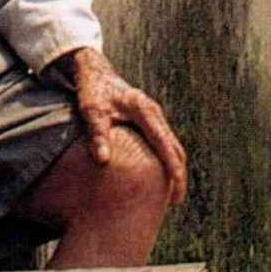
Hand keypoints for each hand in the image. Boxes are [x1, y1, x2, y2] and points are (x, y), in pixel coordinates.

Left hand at [51, 46, 187, 209]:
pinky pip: (163, 143)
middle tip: (176, 201)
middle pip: (176, 148)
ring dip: (174, 169)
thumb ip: (98, 134)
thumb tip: (103, 161)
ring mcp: (154, 117)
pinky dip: (166, 160)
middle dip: (179, 174)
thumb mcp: (92, 111)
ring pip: (172, 146)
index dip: (173, 167)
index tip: (176, 187)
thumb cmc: (92, 90)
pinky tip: (158, 177)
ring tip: (170, 195)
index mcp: (145, 112)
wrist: (94, 70)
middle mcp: (155, 114)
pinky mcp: (148, 120)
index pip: (165, 144)